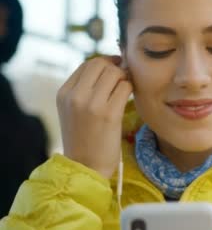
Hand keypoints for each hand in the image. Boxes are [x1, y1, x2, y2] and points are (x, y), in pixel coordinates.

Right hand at [57, 55, 131, 177]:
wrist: (85, 166)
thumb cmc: (84, 139)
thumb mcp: (73, 110)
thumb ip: (84, 89)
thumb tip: (110, 67)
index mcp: (64, 92)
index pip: (88, 63)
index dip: (106, 63)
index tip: (117, 69)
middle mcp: (75, 95)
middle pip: (102, 64)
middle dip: (117, 68)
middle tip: (125, 79)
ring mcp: (92, 104)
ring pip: (115, 73)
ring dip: (125, 79)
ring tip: (126, 90)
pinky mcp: (109, 114)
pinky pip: (125, 88)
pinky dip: (130, 90)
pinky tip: (129, 99)